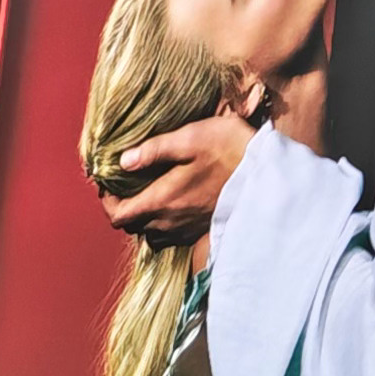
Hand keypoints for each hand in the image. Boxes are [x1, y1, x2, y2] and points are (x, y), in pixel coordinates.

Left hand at [101, 110, 255, 243]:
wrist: (268, 173)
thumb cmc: (230, 150)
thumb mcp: (189, 138)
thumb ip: (153, 150)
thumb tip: (122, 160)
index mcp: (163, 199)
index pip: (119, 215)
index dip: (106, 202)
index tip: (108, 183)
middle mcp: (172, 221)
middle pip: (132, 227)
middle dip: (123, 208)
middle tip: (124, 185)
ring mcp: (188, 229)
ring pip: (151, 234)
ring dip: (143, 219)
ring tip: (146, 195)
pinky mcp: (202, 229)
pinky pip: (171, 237)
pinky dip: (162, 225)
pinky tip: (171, 204)